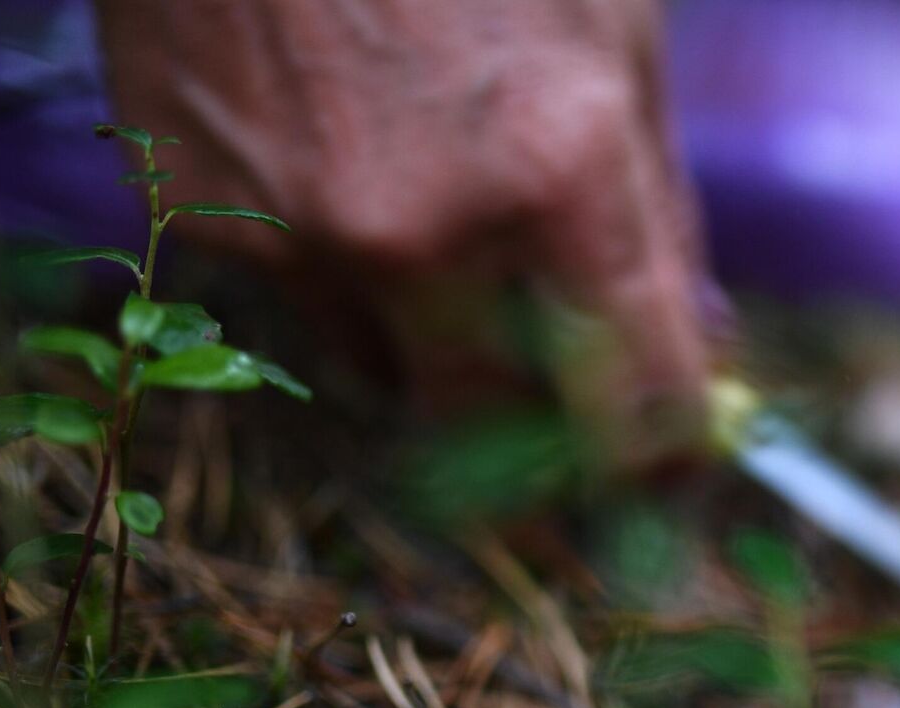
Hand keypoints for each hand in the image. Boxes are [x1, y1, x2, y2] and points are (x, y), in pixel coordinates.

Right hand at [94, 0, 708, 428]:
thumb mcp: (617, 38)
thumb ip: (659, 213)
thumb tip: (698, 340)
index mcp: (560, 168)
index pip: (641, 400)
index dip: (671, 455)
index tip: (677, 471)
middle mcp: (425, 228)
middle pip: (507, 427)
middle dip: (548, 435)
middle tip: (567, 415)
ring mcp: (299, 231)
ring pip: (390, 375)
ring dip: (438, 348)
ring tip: (446, 235)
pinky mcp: (201, 219)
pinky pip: (298, 301)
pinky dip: (339, 271)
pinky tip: (346, 170)